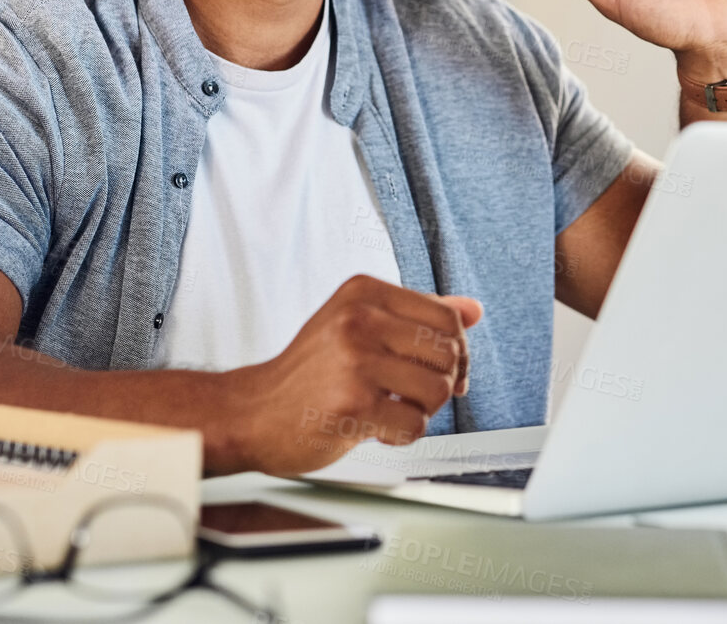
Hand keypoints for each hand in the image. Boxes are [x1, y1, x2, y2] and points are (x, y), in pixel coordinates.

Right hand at [220, 275, 482, 474]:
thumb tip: (474, 309)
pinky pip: (415, 425)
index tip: (440, 371)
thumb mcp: (359, 325)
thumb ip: (417, 315)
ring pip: (437, 390)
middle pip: (449, 353)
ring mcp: (355, 361)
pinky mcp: (352, 404)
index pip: (446, 316)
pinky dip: (401, 435)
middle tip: (409, 395)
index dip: (456, 351)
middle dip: (439, 383)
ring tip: (388, 408)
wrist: (253, 413)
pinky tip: (372, 427)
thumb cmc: (310, 372)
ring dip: (419, 410)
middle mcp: (359, 319)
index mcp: (363, 291)